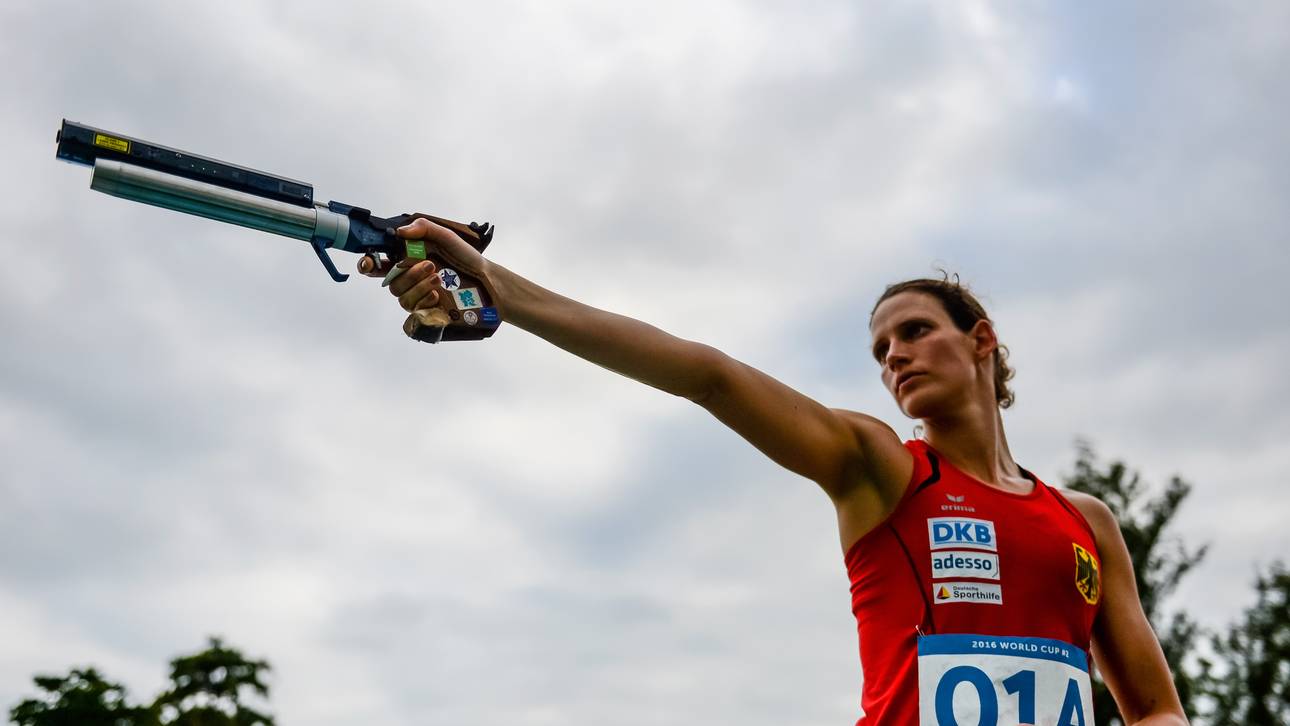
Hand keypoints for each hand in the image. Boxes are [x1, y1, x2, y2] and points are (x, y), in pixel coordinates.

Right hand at [357, 217, 491, 316]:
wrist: (486, 279)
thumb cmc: (465, 257)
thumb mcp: (446, 236)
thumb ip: (424, 228)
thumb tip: (400, 232)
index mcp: (407, 261)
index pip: (378, 265)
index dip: (368, 265)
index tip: (369, 263)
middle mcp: (409, 280)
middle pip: (391, 283)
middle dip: (408, 274)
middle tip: (431, 265)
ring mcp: (417, 297)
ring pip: (402, 297)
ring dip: (418, 287)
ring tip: (439, 278)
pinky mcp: (427, 312)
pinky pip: (413, 313)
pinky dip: (423, 303)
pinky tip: (437, 296)